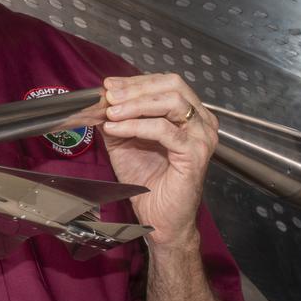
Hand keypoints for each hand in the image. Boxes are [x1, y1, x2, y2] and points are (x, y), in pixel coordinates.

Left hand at [100, 73, 218, 247]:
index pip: (165, 83)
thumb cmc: (148, 182)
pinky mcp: (194, 154)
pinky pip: (163, 130)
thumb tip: (99, 99)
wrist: (159, 218)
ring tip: (111, 112)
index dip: (136, 82)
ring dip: (135, 105)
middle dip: (136, 88)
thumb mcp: (124, 142)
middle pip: (172, 86)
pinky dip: (136, 126)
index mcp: (189, 115)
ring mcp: (201, 137)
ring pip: (170, 103)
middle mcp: (201, 122)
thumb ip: (116, 119)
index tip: (109, 85)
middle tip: (110, 95)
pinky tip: (116, 129)